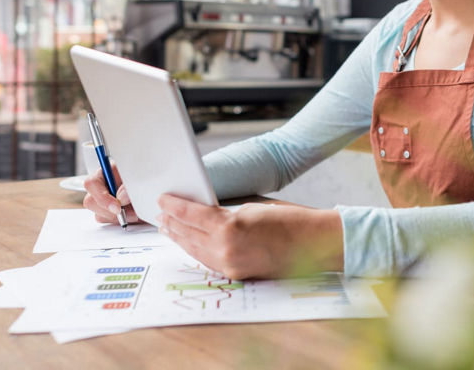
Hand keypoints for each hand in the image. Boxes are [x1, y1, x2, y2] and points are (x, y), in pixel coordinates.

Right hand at [82, 161, 139, 223]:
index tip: (117, 207)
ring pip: (100, 215)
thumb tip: (121, 197)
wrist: (153, 186)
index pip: (91, 184)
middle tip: (130, 212)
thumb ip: (128, 185)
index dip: (102, 197)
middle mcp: (100, 187)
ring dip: (119, 217)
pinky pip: (109, 222)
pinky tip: (133, 215)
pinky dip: (122, 221)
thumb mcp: (137, 175)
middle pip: (91, 202)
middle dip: (111, 211)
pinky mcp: (108, 213)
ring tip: (136, 212)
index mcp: (104, 173)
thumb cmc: (143, 176)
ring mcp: (103, 201)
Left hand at [157, 195, 343, 279]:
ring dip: (180, 239)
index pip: (192, 215)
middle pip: (189, 235)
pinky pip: (209, 261)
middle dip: (173, 223)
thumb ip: (225, 213)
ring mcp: (230, 265)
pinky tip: (190, 243)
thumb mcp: (252, 207)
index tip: (163, 199)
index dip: (175, 206)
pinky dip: (196, 250)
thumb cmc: (289, 219)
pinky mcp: (237, 274)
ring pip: (195, 251)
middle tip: (159, 214)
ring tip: (168, 228)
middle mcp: (226, 249)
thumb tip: (204, 213)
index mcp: (229, 227)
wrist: (314, 244)